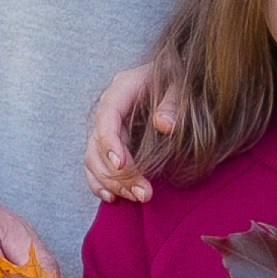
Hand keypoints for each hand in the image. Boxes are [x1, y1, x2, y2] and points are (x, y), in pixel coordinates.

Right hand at [86, 61, 174, 204]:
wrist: (180, 80)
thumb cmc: (181, 79)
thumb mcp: (182, 84)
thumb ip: (175, 102)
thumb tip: (164, 125)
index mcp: (123, 88)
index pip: (107, 116)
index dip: (110, 142)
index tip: (121, 165)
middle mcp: (110, 108)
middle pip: (98, 143)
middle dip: (117, 173)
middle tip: (143, 193)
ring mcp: (109, 127)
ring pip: (94, 158)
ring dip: (111, 182)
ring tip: (137, 197)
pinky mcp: (113, 143)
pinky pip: (96, 165)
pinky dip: (101, 183)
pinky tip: (113, 198)